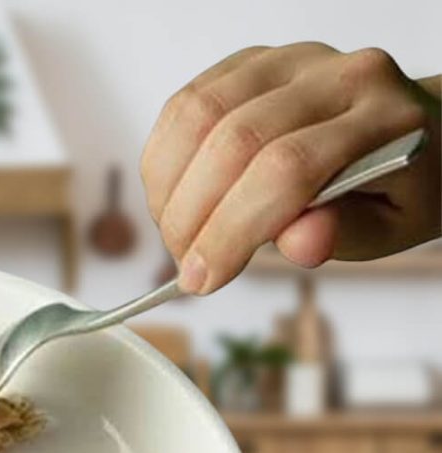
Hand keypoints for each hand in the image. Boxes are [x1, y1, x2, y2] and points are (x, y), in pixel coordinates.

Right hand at [140, 43, 440, 293]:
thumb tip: (299, 243)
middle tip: (187, 268)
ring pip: (197, 116)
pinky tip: (172, 199)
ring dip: (169, 190)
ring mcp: (287, 61)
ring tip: (178, 236)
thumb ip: (342, 234)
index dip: (231, 231)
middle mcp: (334, 74)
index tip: (202, 279)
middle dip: (192, 217)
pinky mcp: (248, 64)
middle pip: (234, 140)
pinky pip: (182, 105)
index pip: (288, 169)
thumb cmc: (395, 187)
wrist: (401, 135)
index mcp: (382, 116)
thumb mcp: (386, 229)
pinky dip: (162, 160)